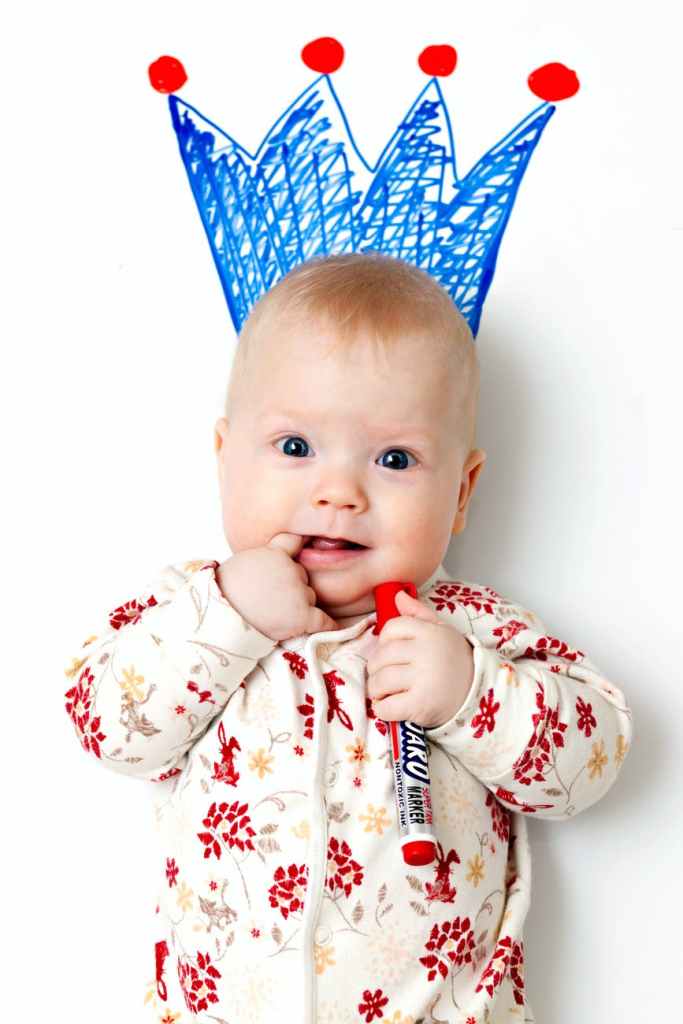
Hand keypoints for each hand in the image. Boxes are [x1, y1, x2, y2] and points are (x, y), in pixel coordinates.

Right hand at [216, 533, 340, 641]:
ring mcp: (298, 591)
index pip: (293, 541)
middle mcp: (291, 569)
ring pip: (309, 597)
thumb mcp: (242, 564)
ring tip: (274, 615)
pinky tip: (334, 627)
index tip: (310, 541)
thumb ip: (263, 561)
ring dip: (299, 605)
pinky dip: (328, 624)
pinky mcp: (302, 614)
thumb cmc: (225, 593)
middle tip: (270, 600)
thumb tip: (269, 569)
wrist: (221, 614)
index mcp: (274, 553)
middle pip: (302, 577)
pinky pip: (322, 620)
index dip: (301, 542)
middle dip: (292, 586)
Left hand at [365, 589, 474, 728]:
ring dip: (376, 690)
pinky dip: (382, 709)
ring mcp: (423, 679)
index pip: (391, 628)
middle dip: (376, 669)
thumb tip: (398, 595)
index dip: (385, 641)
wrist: (478, 694)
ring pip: (379, 681)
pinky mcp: (420, 705)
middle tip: (385, 676)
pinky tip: (391, 706)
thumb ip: (418, 613)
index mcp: (429, 633)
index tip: (393, 653)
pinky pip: (385, 707)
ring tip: (386, 692)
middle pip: (380, 656)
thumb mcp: (442, 631)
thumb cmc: (455, 661)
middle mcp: (426, 653)